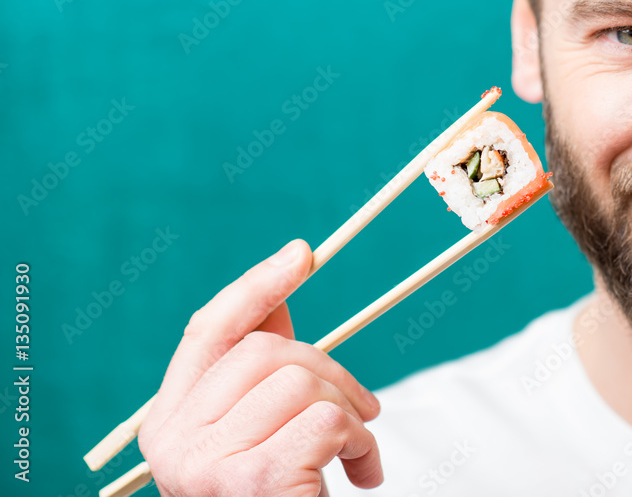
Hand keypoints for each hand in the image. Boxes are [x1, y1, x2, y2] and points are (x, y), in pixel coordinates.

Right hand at [138, 239, 382, 495]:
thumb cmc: (280, 494)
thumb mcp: (261, 429)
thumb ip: (264, 367)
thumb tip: (286, 280)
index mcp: (170, 419)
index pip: (208, 329)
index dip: (257, 286)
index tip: (304, 253)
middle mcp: (172, 440)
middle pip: (267, 349)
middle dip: (333, 370)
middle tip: (367, 410)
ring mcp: (205, 463)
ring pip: (301, 379)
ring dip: (353, 414)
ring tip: (361, 453)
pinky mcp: (250, 482)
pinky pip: (325, 420)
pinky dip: (361, 443)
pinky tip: (361, 475)